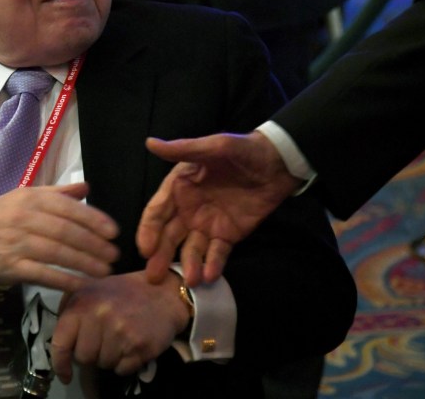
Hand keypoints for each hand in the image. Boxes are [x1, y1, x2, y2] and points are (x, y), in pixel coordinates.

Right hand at [0, 182, 118, 291]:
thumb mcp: (24, 197)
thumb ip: (57, 194)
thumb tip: (86, 187)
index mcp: (31, 199)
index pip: (69, 208)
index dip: (94, 220)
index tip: (113, 232)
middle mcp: (24, 218)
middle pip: (66, 232)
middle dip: (94, 245)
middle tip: (114, 255)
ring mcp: (16, 243)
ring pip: (57, 253)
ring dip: (84, 263)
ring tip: (105, 270)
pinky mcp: (10, 267)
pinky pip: (42, 274)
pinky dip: (63, 280)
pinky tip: (81, 284)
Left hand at [50, 271, 187, 383]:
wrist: (165, 293)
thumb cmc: (125, 292)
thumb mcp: (93, 288)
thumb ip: (71, 307)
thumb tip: (57, 338)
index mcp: (83, 302)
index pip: (60, 342)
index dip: (60, 362)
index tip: (64, 373)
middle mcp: (99, 316)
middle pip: (83, 358)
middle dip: (93, 353)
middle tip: (106, 338)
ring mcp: (120, 332)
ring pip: (103, 364)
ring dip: (110, 357)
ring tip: (122, 337)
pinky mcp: (138, 346)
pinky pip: (121, 370)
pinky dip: (126, 363)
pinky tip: (132, 344)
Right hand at [136, 132, 302, 286]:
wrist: (279, 162)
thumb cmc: (244, 149)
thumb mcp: (214, 146)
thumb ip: (183, 149)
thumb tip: (150, 143)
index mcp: (180, 186)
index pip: (158, 211)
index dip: (149, 230)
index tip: (145, 249)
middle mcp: (188, 208)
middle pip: (169, 235)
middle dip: (160, 255)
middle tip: (154, 276)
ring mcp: (207, 224)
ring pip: (191, 248)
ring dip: (188, 264)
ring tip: (191, 280)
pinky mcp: (228, 235)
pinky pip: (217, 253)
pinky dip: (213, 265)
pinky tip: (210, 276)